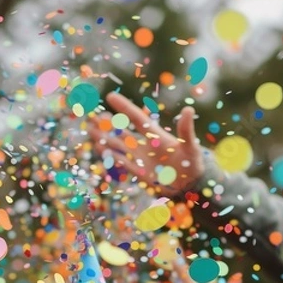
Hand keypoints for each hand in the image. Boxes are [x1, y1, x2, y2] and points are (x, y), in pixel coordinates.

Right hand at [88, 92, 204, 195]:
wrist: (189, 185)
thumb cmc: (192, 163)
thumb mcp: (191, 147)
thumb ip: (186, 130)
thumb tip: (188, 110)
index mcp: (156, 135)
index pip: (136, 118)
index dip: (124, 107)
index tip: (109, 96)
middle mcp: (145, 145)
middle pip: (122, 131)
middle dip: (107, 124)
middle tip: (92, 116)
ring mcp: (140, 158)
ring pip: (118, 146)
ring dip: (105, 139)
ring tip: (91, 131)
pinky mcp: (139, 172)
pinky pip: (122, 163)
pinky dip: (112, 157)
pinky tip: (102, 150)